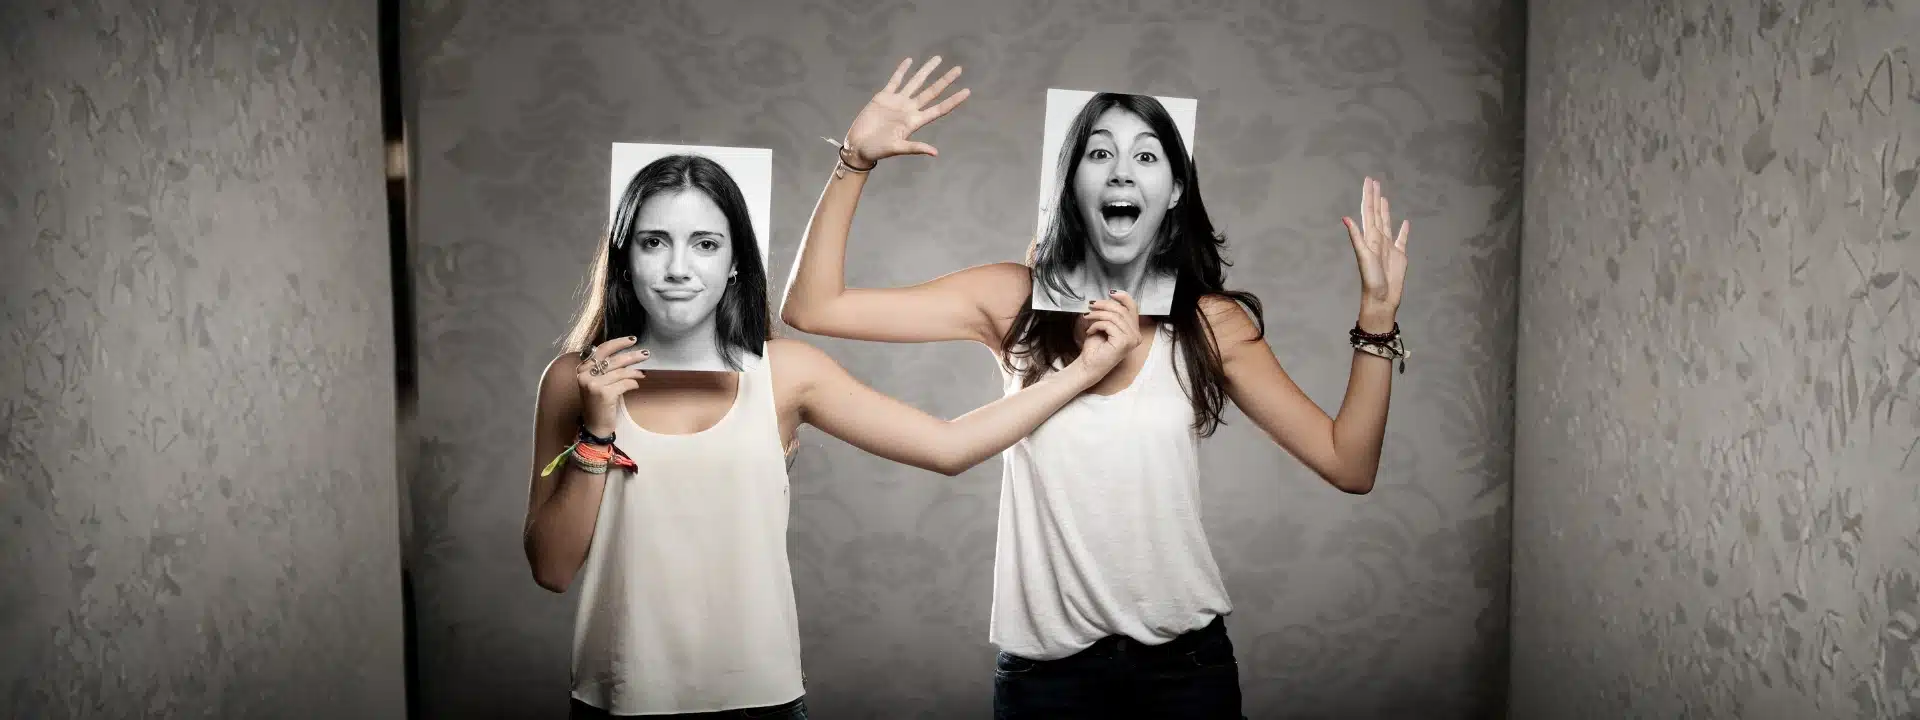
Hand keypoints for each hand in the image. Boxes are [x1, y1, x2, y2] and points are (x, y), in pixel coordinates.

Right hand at [577, 337, 648, 436]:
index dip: (618, 343)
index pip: (601, 350)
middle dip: (632, 356)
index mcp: (582, 369)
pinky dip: (632, 384)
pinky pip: (624, 383)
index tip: (632, 340)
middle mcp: (585, 375)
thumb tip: (628, 355)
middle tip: (645, 354)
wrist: (595, 425)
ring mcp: (593, 384)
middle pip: (613, 360)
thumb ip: (605, 368)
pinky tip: (635, 385)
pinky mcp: (603, 394)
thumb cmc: (599, 403)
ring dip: (635, 372)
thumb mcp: (597, 383)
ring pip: (620, 372)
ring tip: (642, 373)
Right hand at [841, 56, 970, 166]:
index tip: (967, 91)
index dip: (953, 100)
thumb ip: (915, 147)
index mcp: (915, 121)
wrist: (858, 145)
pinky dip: (902, 70)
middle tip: (959, 69)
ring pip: (916, 82)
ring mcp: (897, 102)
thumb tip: (935, 153)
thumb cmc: (878, 150)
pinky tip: (910, 61)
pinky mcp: (884, 97)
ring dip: (926, 70)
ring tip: (938, 58)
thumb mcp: (897, 148)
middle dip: (945, 80)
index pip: (939, 109)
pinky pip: (895, 81)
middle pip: (931, 92)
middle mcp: (909, 109)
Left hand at [1074, 290, 1142, 377]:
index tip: (1110, 293)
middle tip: (1090, 305)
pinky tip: (1090, 330)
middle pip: (1122, 310)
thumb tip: (1109, 297)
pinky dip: (1096, 325)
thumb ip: (1111, 314)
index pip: (1133, 308)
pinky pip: (1109, 324)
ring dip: (1097, 314)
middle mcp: (1136, 335)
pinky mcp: (1123, 342)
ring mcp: (1131, 339)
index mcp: (1134, 331)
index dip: (1123, 297)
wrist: (1088, 366)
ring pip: (1114, 316)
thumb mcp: (1105, 326)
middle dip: (1104, 304)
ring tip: (1086, 317)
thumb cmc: (1095, 347)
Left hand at [1341, 177, 1410, 312]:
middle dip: (1375, 197)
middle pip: (1376, 213)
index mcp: (1369, 237)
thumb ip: (1356, 236)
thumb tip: (1345, 218)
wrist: (1381, 297)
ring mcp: (1389, 247)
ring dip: (1385, 210)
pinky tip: (1405, 222)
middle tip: (1374, 181)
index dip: (1368, 196)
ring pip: (1387, 223)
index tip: (1369, 181)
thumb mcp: (1363, 255)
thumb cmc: (1370, 279)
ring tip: (1384, 197)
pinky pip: (1402, 239)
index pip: (1368, 211)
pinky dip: (1404, 230)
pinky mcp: (1399, 255)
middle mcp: (1378, 239)